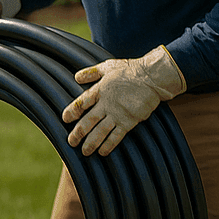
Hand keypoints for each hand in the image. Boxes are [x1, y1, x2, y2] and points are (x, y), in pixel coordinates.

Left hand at [63, 45, 186, 154]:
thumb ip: (92, 73)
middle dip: (78, 133)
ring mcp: (118, 114)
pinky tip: (102, 152)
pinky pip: (117, 136)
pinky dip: (109, 145)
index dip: (72, 111)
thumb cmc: (131, 70)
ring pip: (100, 132)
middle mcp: (106, 104)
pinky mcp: (129, 121)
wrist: (153, 77)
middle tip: (71, 142)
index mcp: (100, 90)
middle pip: (88, 121)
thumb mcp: (108, 66)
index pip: (81, 103)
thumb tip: (77, 77)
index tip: (65, 119)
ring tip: (85, 152)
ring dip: (91, 143)